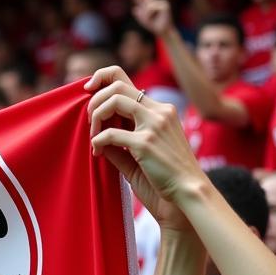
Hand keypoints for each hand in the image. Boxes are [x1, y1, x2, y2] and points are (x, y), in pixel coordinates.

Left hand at [86, 66, 204, 232]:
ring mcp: (154, 124)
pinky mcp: (145, 142)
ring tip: (92, 136)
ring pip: (114, 101)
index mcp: (161, 111)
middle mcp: (159, 111)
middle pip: (118, 85)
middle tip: (88, 121)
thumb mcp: (140, 155)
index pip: (128, 82)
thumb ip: (120, 143)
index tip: (88, 90)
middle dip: (95, 100)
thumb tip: (98, 137)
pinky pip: (110, 133)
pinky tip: (97, 152)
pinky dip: (97, 141)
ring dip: (95, 116)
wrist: (187, 195)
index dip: (104, 79)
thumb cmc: (165, 179)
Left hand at [128, 0, 172, 37]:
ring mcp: (160, 2)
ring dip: (146, 16)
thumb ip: (140, 14)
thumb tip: (135, 8)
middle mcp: (155, 2)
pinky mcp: (164, 5)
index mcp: (149, 5)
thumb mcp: (144, 20)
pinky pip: (152, 9)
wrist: (162, 30)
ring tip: (152, 19)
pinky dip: (151, 15)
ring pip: (147, 7)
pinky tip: (157, 17)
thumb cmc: (154, 25)